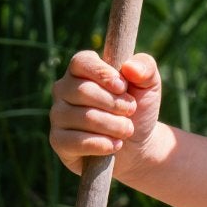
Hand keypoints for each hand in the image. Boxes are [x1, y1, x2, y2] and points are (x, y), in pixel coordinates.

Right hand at [48, 47, 160, 174]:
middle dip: (115, 104)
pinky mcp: (59, 141)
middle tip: (131, 111)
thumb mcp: (149, 84)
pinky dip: (102, 144)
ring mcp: (58, 115)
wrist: (137, 144)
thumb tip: (130, 67)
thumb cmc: (138, 108)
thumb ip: (145, 67)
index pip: (81, 62)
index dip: (103, 74)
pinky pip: (77, 142)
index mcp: (81, 69)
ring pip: (84, 117)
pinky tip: (115, 145)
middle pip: (83, 91)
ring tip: (127, 129)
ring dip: (114, 125)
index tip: (123, 87)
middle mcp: (63, 89)